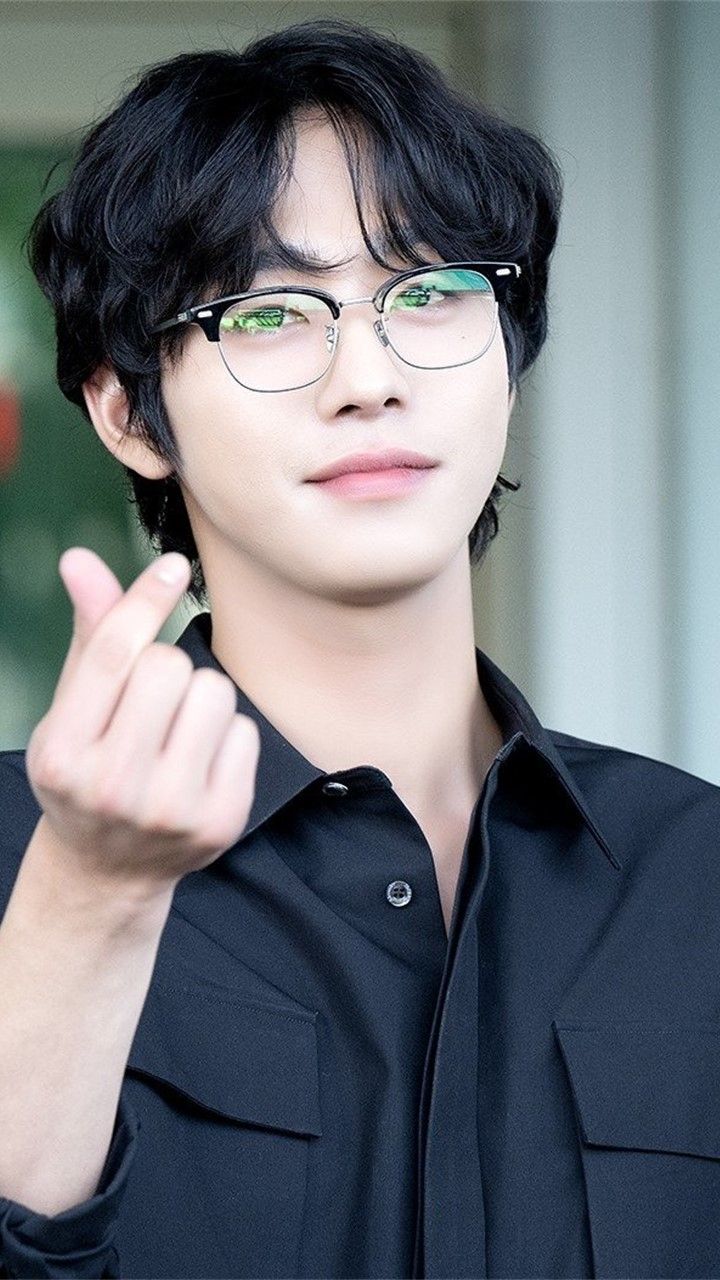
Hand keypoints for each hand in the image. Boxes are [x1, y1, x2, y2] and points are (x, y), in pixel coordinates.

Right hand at [25, 548, 259, 896]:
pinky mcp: (219, 822)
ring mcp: (169, 809)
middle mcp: (112, 786)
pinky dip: (228, 735)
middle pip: (170, 668)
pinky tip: (199, 762)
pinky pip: (246, 732)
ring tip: (176, 731)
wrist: (108, 871)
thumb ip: (88, 636)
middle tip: (152, 703)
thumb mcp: (71, 712)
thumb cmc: (88, 772)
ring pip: (215, 693)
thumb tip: (79, 558)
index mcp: (63, 754)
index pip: (114, 655)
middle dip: (166, 668)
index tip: (172, 567)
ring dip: (201, 698)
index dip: (145, 599)